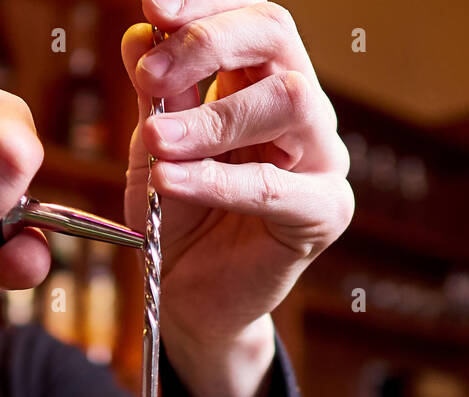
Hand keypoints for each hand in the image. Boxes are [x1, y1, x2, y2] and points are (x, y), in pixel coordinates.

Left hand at [122, 0, 353, 344]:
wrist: (188, 296)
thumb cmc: (177, 214)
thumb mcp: (155, 144)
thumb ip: (156, 91)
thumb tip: (144, 32)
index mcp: (263, 80)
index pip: (251, 16)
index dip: (206, 3)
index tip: (153, 6)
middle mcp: (302, 109)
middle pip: (278, 37)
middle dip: (208, 42)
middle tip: (150, 76)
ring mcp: (321, 159)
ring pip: (290, 101)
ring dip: (213, 116)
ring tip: (157, 140)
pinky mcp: (323, 213)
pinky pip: (274, 187)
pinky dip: (215, 180)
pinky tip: (170, 180)